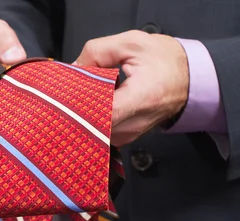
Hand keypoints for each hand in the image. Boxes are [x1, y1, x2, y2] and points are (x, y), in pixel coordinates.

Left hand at [74, 30, 189, 145]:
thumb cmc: (165, 60)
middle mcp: (133, 125)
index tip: (70, 89)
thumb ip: (98, 52)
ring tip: (89, 94)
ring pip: (93, 130)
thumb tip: (74, 67)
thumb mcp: (132, 43)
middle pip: (90, 123)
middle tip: (75, 88)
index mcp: (138, 100)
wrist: (191, 79)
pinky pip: (101, 132)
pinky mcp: (126, 138)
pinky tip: (98, 104)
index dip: (77, 102)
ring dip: (85, 113)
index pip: (97, 112)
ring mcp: (128, 135)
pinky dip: (94, 118)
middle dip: (77, 106)